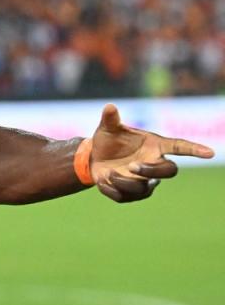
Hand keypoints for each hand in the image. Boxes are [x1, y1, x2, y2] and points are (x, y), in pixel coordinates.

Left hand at [89, 104, 214, 202]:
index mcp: (154, 145)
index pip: (179, 147)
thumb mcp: (107, 128)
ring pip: (146, 188)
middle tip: (131, 166)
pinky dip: (112, 190)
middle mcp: (154, 163)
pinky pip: (126, 197)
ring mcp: (144, 181)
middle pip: (168, 171)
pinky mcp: (131, 193)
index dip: (194, 149)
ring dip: (126, 182)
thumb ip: (110, 119)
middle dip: (151, 171)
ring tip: (109, 173)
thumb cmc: (108, 140)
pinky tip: (101, 181)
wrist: (94, 157)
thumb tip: (109, 106)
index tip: (210, 153)